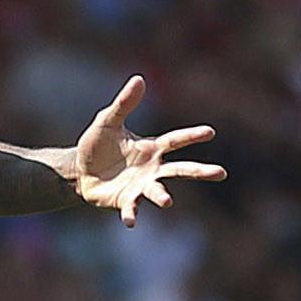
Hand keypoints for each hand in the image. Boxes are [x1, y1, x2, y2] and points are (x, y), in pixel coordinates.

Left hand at [71, 75, 225, 225]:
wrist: (78, 171)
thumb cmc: (98, 145)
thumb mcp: (107, 121)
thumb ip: (124, 104)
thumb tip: (139, 78)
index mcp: (151, 148)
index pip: (176, 140)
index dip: (192, 136)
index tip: (210, 132)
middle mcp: (152, 168)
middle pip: (180, 169)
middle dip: (200, 171)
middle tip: (221, 173)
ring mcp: (140, 186)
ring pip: (157, 191)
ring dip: (162, 196)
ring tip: (168, 201)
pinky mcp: (124, 201)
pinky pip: (131, 209)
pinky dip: (131, 215)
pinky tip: (131, 222)